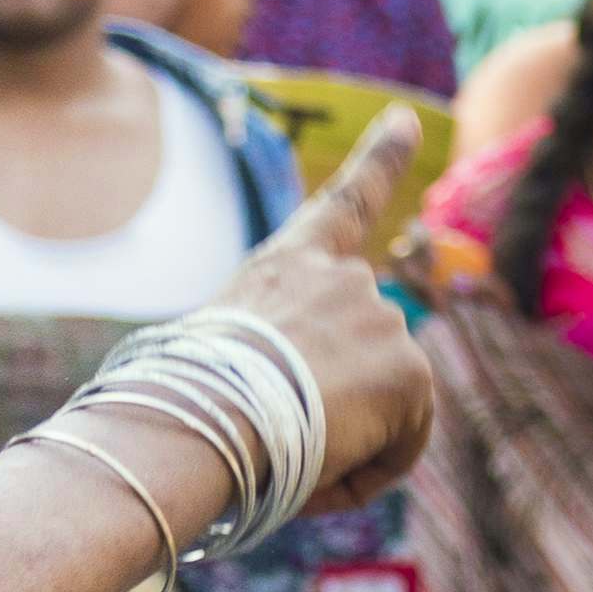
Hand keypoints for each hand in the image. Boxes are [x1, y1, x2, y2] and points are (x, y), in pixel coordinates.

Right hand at [198, 105, 434, 513]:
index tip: (409, 119)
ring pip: (382, 409)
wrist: (200, 419)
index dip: (381, 158)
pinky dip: (365, 472)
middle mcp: (344, 278)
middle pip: (363, 360)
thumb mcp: (217, 360)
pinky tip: (320, 463)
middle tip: (276, 433)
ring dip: (343, 443)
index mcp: (287, 266)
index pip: (344, 203)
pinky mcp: (410, 370)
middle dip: (336, 406)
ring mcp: (382, 318)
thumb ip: (272, 356)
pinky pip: (401, 446)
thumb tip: (304, 405)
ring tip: (285, 448)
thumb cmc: (182, 408)